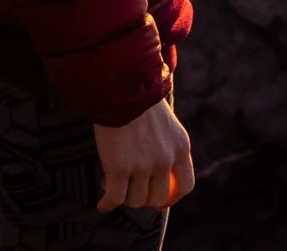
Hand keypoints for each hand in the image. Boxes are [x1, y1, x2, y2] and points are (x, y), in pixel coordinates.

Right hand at [94, 97, 194, 211]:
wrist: (120, 83)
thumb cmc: (138, 95)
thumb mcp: (165, 120)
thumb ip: (166, 144)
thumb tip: (158, 168)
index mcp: (180, 146)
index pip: (185, 185)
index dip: (172, 196)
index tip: (159, 196)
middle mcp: (165, 160)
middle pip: (158, 197)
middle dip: (143, 197)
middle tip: (129, 187)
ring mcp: (142, 166)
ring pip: (135, 200)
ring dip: (123, 196)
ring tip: (111, 183)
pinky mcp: (119, 168)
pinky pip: (114, 198)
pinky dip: (106, 203)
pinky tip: (101, 203)